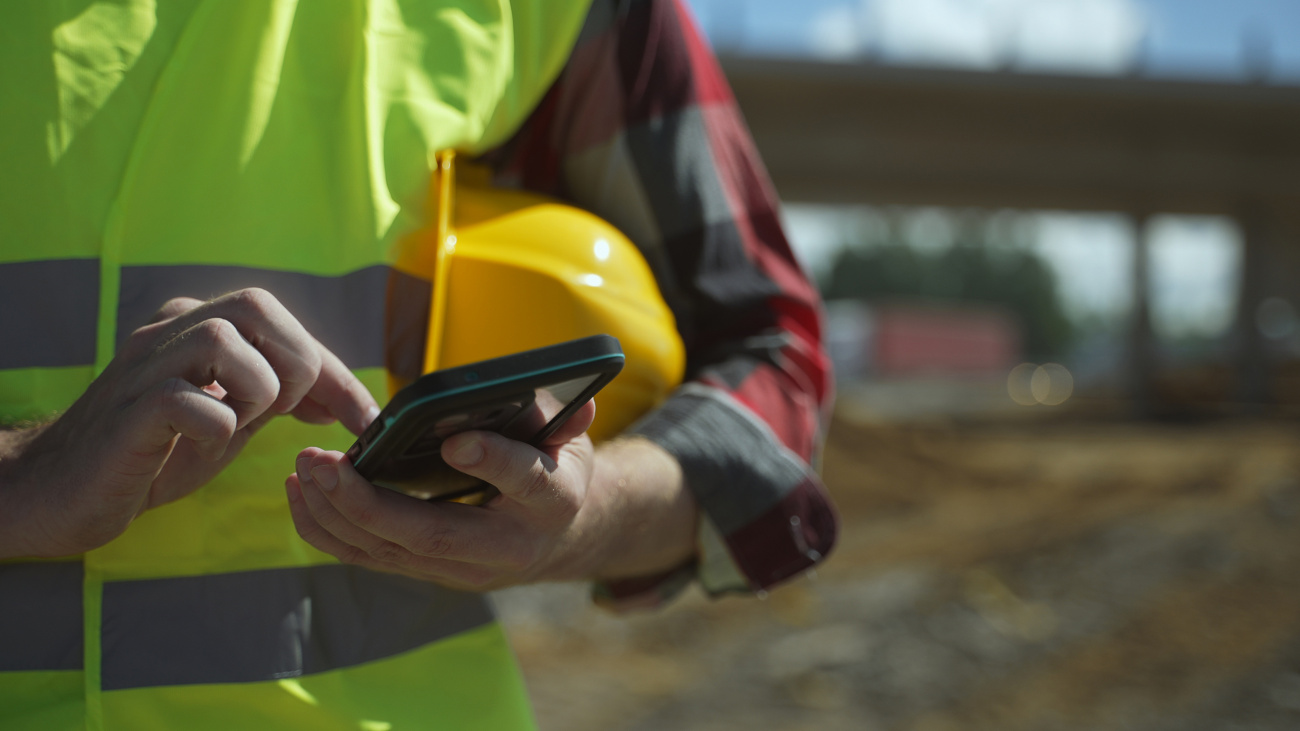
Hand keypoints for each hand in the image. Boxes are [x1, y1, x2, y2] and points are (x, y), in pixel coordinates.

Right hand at [0, 289, 377, 557]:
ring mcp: (146, 364)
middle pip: (258, 305)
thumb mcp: (234, 419)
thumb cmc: (156, 453)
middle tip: (280, 415)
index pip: (287, 327)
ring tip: (232, 428)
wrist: (65, 491)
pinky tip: (196, 447)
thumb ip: (282, 398)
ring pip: (228, 342)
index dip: (337, 373)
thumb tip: (350, 397)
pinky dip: (213, 430)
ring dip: (253, 394)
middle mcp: (172, 329)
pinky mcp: (129, 409)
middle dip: (293, 365)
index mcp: (201, 326)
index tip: (366, 419)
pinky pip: (190, 400)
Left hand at [286, 401, 697, 590]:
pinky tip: (303, 495)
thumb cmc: (558, 469)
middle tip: (322, 462)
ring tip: (304, 470)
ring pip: (389, 552)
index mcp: (553, 502)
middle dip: (368, 502)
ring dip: (335, 514)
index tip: (458, 440)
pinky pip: (370, 558)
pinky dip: (329, 530)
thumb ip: (564, 417)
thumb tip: (573, 398)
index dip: (493, 461)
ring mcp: (462, 569)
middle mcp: (505, 547)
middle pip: (431, 534)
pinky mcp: (428, 572)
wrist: (559, 536)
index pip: (526, 482)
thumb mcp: (572, 438)